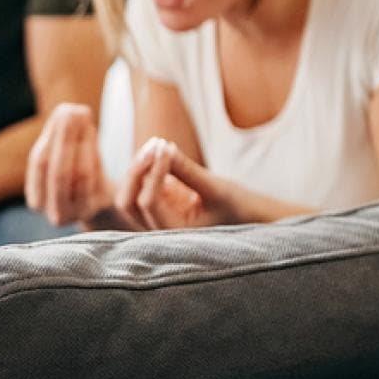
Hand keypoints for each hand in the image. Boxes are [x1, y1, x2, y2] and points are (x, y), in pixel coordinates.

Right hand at [25, 103, 110, 225]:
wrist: (105, 203)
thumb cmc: (81, 174)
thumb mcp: (67, 157)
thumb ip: (61, 136)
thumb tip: (67, 110)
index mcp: (37, 199)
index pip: (39, 164)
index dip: (51, 136)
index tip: (63, 110)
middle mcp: (53, 211)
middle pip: (55, 170)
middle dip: (64, 137)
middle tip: (74, 110)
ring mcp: (76, 214)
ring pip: (75, 174)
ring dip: (81, 142)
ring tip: (85, 117)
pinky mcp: (95, 210)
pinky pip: (93, 180)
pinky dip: (92, 154)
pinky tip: (93, 134)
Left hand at [116, 138, 234, 229]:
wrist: (251, 217)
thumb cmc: (239, 208)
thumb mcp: (216, 188)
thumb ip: (187, 171)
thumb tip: (161, 147)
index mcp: (174, 234)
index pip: (148, 202)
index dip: (153, 172)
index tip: (166, 147)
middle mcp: (159, 230)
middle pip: (127, 202)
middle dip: (136, 172)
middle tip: (155, 145)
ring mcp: (156, 217)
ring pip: (130, 193)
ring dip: (139, 168)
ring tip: (158, 144)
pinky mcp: (161, 204)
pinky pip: (142, 184)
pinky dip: (147, 167)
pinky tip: (160, 148)